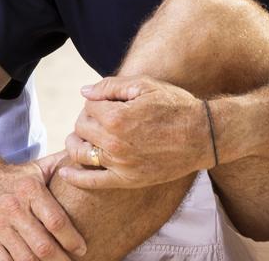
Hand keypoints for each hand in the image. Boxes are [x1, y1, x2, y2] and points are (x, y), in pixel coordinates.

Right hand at [0, 153, 86, 259]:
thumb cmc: (15, 176)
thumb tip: (92, 158)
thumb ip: (64, 165)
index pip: (55, 220)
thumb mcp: (38, 167)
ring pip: (25, 259)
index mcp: (30, 189)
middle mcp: (13, 208)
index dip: (72, 239)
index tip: (82, 249)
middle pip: (42, 246)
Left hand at [59, 76, 213, 190]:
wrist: (203, 136)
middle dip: (87, 119)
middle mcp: (114, 143)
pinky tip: (64, 172)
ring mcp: (120, 164)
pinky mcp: (127, 180)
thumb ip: (110, 86)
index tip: (106, 103)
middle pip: (82, 128)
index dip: (95, 102)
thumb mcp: (145, 85)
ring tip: (80, 138)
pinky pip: (92, 182)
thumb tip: (84, 91)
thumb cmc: (175, 106)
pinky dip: (74, 178)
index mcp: (117, 117)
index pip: (88, 106)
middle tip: (100, 117)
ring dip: (75, 143)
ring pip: (80, 153)